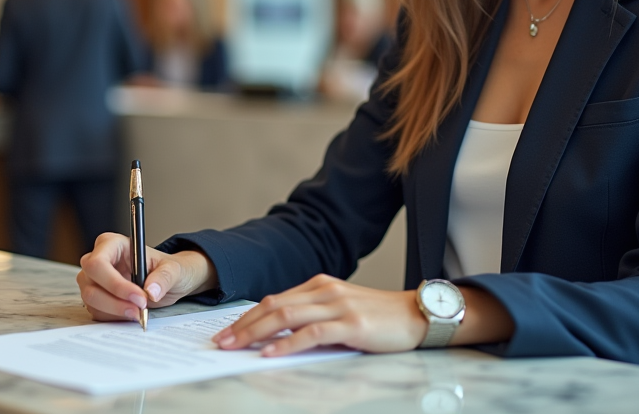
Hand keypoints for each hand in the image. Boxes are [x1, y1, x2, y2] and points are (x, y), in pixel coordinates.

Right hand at [77, 233, 217, 321]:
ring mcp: (94, 279)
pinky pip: (96, 311)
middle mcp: (99, 259)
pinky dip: (113, 317)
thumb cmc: (167, 269)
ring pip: (91, 299)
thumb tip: (151, 291)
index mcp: (113, 244)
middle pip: (90, 282)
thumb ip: (164, 277)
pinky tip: (130, 314)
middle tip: (140, 309)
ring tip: (138, 312)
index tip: (139, 297)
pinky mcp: (96, 297)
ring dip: (115, 310)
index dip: (115, 283)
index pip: (99, 262)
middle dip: (114, 300)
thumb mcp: (174, 269)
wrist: (168, 283)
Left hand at [212, 274, 427, 356]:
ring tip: (235, 347)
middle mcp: (325, 290)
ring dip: (255, 333)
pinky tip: (270, 353)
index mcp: (320, 285)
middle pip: (273, 306)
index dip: (247, 316)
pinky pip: (311, 333)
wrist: (418, 315)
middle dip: (243, 325)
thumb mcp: (342, 309)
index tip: (226, 332)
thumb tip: (277, 332)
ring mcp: (338, 305)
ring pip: (286, 316)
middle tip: (220, 342)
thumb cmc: (379, 317)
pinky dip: (287, 343)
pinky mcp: (351, 324)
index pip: (274, 299)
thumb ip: (314, 314)